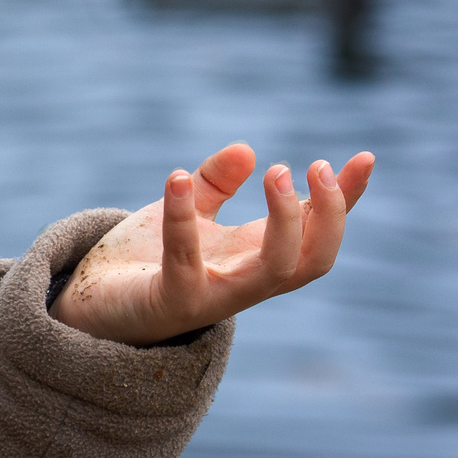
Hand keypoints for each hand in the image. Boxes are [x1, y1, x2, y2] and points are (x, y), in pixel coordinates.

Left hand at [49, 143, 373, 344]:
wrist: (91, 306)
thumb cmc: (143, 262)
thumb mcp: (186, 212)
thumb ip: (215, 183)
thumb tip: (248, 151)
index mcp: (254, 256)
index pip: (317, 233)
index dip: (346, 201)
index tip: (366, 158)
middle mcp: (244, 281)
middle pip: (314, 262)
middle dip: (327, 216)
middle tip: (312, 167)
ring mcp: (212, 295)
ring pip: (275, 271)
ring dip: (284, 222)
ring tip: (275, 171)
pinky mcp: (169, 300)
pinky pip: (184, 262)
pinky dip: (181, 220)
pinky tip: (175, 178)